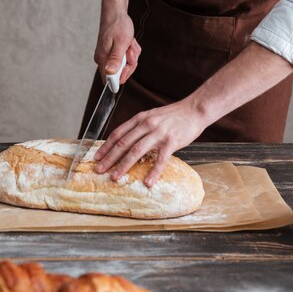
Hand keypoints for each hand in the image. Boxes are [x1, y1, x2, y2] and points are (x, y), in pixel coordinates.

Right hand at [94, 11, 140, 83]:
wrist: (115, 13)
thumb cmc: (118, 25)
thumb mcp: (121, 43)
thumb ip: (115, 60)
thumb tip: (109, 73)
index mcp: (102, 59)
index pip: (110, 80)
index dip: (123, 75)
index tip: (129, 63)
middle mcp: (103, 60)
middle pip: (120, 73)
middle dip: (130, 63)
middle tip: (130, 49)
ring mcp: (108, 57)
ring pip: (125, 66)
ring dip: (131, 55)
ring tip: (130, 43)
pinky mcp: (112, 54)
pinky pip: (125, 59)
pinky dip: (130, 52)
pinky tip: (129, 43)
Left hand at [94, 95, 208, 186]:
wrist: (195, 109)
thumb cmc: (174, 115)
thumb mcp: (152, 116)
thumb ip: (139, 127)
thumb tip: (126, 141)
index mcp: (140, 119)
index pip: (118, 133)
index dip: (106, 146)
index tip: (97, 157)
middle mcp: (146, 125)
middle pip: (123, 143)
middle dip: (109, 158)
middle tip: (99, 170)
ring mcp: (159, 133)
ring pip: (136, 151)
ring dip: (124, 165)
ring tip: (115, 177)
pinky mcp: (171, 142)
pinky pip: (160, 159)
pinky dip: (153, 172)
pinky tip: (148, 182)